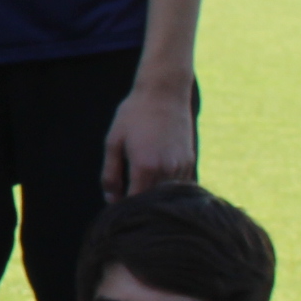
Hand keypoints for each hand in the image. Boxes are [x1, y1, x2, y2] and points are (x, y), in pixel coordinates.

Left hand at [102, 84, 196, 199]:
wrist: (164, 93)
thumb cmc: (134, 115)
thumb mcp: (113, 142)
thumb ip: (110, 174)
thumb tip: (111, 199)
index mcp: (145, 167)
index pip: (134, 202)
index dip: (124, 208)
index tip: (115, 204)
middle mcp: (166, 170)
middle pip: (152, 202)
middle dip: (138, 204)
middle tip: (125, 195)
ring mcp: (181, 166)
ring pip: (167, 195)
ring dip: (154, 196)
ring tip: (140, 186)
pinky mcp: (190, 161)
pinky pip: (179, 185)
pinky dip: (168, 188)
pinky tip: (156, 178)